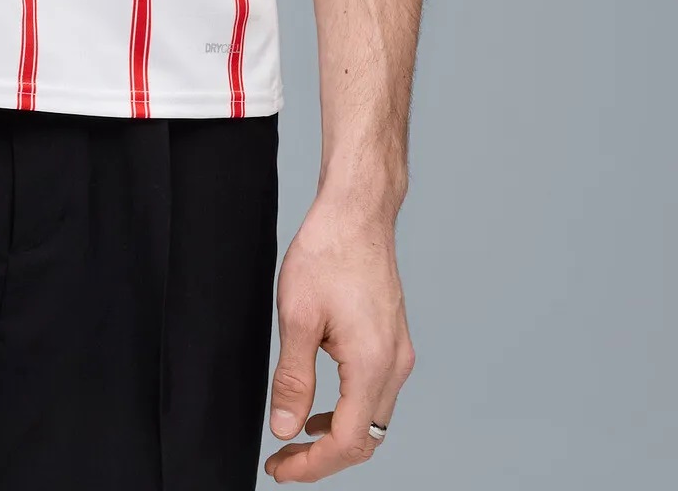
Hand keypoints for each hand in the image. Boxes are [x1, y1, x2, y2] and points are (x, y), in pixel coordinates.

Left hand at [263, 199, 414, 479]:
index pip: (347, 442)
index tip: (279, 467)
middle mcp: (394, 364)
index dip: (311, 464)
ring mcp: (398, 352)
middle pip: (365, 439)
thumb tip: (285, 427)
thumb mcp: (296, 317)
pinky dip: (349, 410)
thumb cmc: (327, 252)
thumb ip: (292, 379)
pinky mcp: (394, 340)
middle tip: (284, 459)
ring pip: (373, 419)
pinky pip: (376, 393)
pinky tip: (321, 404)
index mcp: (372, 363)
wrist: (357, 211)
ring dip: (338, 435)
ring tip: (296, 435)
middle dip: (324, 457)